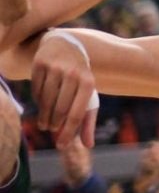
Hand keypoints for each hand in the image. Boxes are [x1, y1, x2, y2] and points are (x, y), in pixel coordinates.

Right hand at [32, 32, 96, 148]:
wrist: (65, 46)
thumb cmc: (79, 77)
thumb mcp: (88, 95)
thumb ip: (88, 120)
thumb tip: (89, 145)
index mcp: (89, 82)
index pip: (77, 114)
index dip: (68, 132)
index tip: (61, 146)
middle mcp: (73, 74)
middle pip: (59, 109)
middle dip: (54, 125)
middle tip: (51, 130)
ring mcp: (56, 67)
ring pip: (45, 101)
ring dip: (44, 116)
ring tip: (45, 123)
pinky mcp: (40, 63)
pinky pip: (35, 90)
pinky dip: (37, 100)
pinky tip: (41, 103)